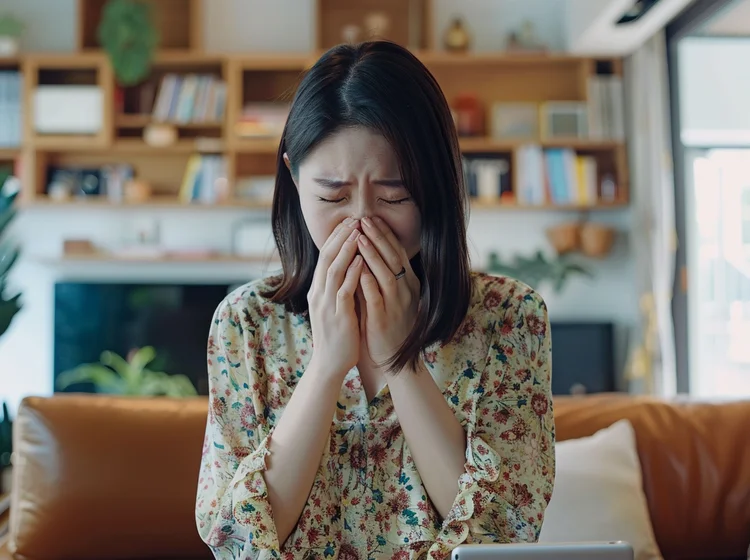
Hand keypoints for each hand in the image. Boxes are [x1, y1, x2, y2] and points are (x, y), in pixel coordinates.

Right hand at [307, 218, 363, 378]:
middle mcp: (318, 294)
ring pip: (334, 269)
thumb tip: (351, 266)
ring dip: (347, 249)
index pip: (324, 257)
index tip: (349, 222)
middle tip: (354, 219)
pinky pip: (344, 289)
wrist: (330, 364)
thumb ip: (338, 288)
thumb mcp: (333, 307)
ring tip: (359, 233)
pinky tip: (362, 260)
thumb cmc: (337, 336)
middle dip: (341, 237)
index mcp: (317, 291)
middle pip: (327, 258)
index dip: (336, 238)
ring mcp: (326, 304)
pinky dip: (353, 273)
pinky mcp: (337, 316)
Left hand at [356, 216, 419, 369]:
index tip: (371, 218)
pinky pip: (377, 297)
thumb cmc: (385, 325)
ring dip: (373, 255)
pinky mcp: (384, 319)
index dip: (385, 235)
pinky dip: (368, 282)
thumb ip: (378, 276)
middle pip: (393, 258)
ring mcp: (396, 306)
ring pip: (387, 274)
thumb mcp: (386, 296)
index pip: (397, 253)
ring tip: (359, 237)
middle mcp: (406, 292)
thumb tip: (364, 251)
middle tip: (364, 219)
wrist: (392, 359)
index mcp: (408, 284)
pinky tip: (358, 269)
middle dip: (378, 237)